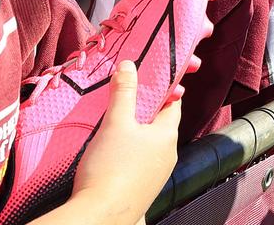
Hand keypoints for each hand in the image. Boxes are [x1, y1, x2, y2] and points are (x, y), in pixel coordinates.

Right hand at [67, 61, 179, 223]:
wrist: (100, 215)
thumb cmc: (110, 167)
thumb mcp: (115, 123)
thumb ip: (123, 93)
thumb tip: (129, 64)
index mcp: (167, 135)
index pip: (173, 105)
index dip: (164, 90)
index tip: (151, 80)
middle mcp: (168, 155)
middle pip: (161, 125)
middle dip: (147, 112)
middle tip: (127, 101)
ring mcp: (157, 175)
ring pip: (151, 145)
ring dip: (138, 135)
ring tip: (116, 126)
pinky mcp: (143, 189)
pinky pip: (141, 164)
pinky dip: (131, 154)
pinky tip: (113, 155)